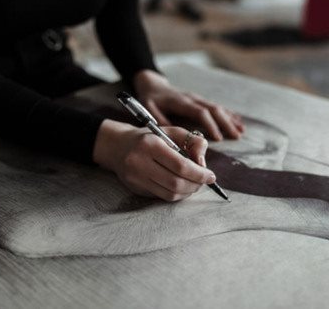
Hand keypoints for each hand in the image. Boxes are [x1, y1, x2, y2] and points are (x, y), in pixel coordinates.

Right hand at [93, 119, 215, 201]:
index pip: (181, 166)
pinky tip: (181, 187)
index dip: (200, 174)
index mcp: (150, 144)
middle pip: (176, 183)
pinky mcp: (135, 188)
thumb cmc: (149, 137)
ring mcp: (135, 178)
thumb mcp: (171, 131)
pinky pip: (162, 197)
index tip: (211, 176)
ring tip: (194, 184)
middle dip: (196, 184)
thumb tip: (203, 162)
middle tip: (204, 181)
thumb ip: (192, 141)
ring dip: (187, 192)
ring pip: (170, 194)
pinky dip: (176, 194)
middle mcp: (140, 162)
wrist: (117, 146)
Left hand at [133, 70, 243, 140]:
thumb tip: (170, 132)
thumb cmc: (151, 100)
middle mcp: (193, 99)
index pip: (200, 112)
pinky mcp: (200, 101)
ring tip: (241, 131)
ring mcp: (198, 99)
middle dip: (226, 123)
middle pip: (213, 109)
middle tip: (236, 136)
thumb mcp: (149, 109)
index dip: (210, 124)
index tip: (218, 138)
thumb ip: (158, 120)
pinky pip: (217, 107)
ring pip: (218, 107)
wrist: (153, 86)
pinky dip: (229, 114)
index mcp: (181, 102)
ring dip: (230, 119)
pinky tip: (238, 122)